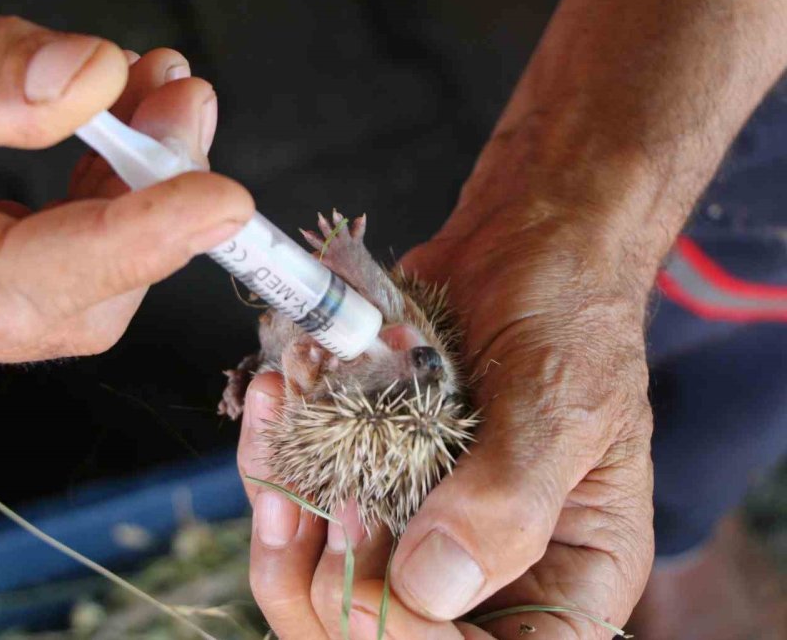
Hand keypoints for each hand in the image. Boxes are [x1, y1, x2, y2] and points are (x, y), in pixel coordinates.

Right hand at [0, 0, 251, 375]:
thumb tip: (91, 80)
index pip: (22, 284)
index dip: (133, 243)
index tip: (218, 199)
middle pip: (69, 300)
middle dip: (151, 204)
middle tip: (183, 102)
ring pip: (75, 286)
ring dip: (137, 192)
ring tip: (158, 91)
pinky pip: (52, 265)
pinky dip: (101, 198)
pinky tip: (117, 129)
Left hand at [238, 177, 654, 637]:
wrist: (525, 244)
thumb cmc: (570, 314)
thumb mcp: (562, 402)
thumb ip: (508, 499)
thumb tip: (429, 585)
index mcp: (566, 579)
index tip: (353, 582)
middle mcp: (490, 572)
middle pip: (385, 639)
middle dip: (326, 594)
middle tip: (306, 513)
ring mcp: (420, 530)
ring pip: (328, 586)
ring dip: (283, 534)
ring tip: (276, 459)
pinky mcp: (371, 480)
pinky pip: (307, 508)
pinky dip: (276, 469)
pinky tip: (273, 407)